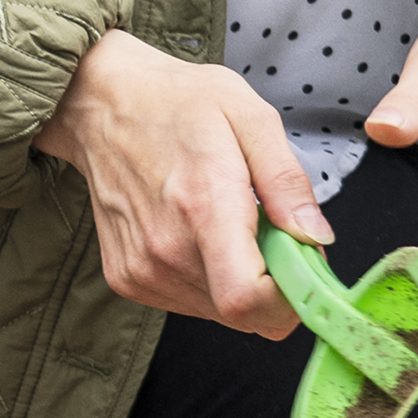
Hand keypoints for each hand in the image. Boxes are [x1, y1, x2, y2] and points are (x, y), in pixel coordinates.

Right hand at [43, 25, 328, 326]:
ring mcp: (142, 270)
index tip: (302, 266)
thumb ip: (287, 181)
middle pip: (243, 313)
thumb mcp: (249, 116)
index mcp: (203, 205)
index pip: (247, 299)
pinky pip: (192, 304)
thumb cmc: (177, 104)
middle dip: (273, 284)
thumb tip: (316, 236)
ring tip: (227, 224)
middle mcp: (166, 249)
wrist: (101, 105)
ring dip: (239, 280)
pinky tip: (197, 233)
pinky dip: (209, 279)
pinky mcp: (128, 279)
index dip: (288, 300)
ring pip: (220, 313)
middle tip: (268, 230)